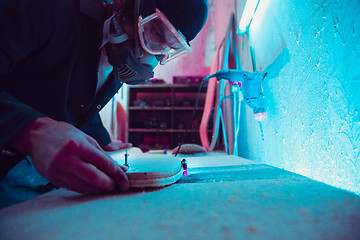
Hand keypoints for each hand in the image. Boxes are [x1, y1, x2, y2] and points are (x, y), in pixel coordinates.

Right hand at [10, 117, 128, 193]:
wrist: (38, 135)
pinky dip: (87, 189)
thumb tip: (120, 170)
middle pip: (94, 178)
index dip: (117, 174)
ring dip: (99, 190)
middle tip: (117, 187)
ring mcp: (58, 169)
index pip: (103, 163)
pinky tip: (94, 188)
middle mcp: (68, 158)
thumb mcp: (86, 139)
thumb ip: (103, 155)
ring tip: (108, 188)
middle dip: (109, 185)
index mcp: (79, 145)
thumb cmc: (65, 134)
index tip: (125, 181)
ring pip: (84, 187)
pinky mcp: (52, 178)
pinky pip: (74, 188)